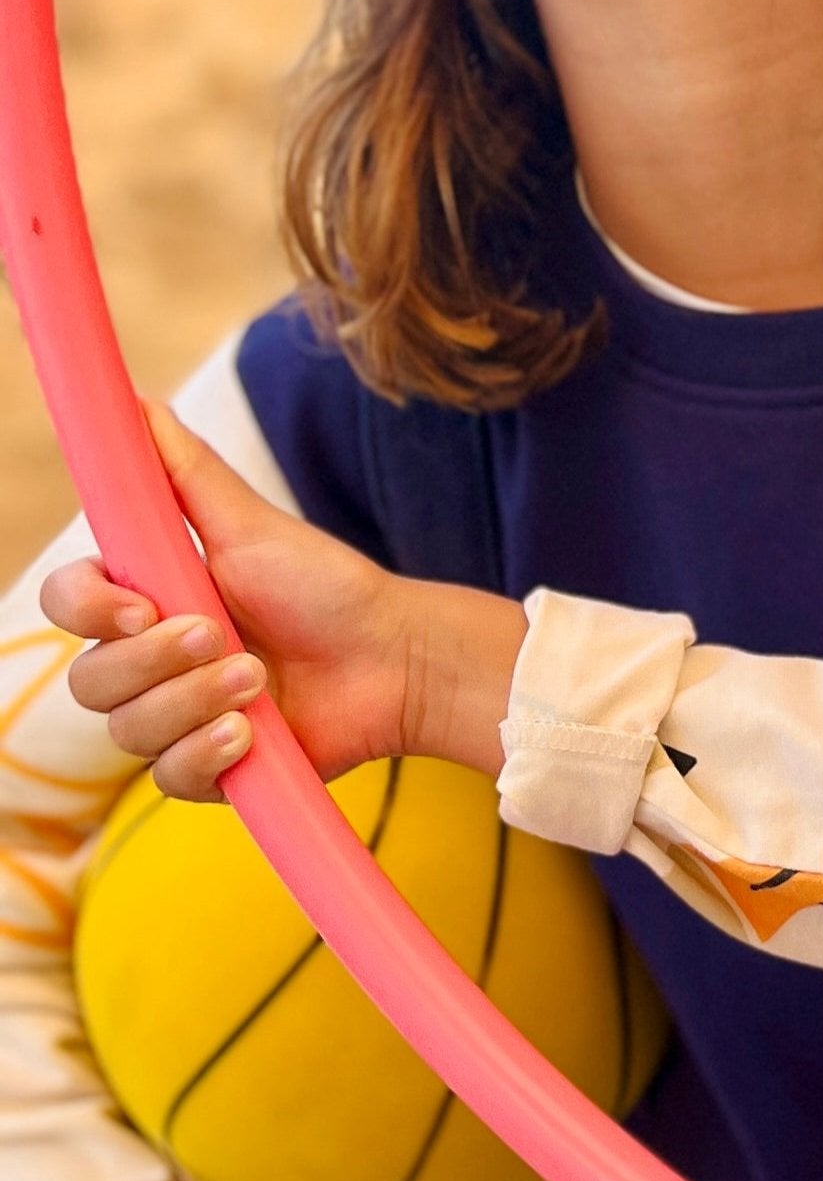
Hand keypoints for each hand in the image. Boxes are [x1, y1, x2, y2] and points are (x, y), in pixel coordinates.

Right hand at [43, 405, 520, 800]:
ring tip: (260, 677)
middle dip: (154, 660)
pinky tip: (252, 732)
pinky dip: (208, 754)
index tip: (143, 602)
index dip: (89, 608)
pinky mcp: (208, 769)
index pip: (69, 604)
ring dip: (195, 701)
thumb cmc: (325, 586)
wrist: (394, 657)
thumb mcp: (252, 524)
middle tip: (221, 635)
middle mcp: (148, 662)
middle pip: (89, 680)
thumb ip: (185, 472)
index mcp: (147, 598)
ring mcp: (174, 719)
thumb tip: (134, 402)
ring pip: (127, 730)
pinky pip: (168, 779)